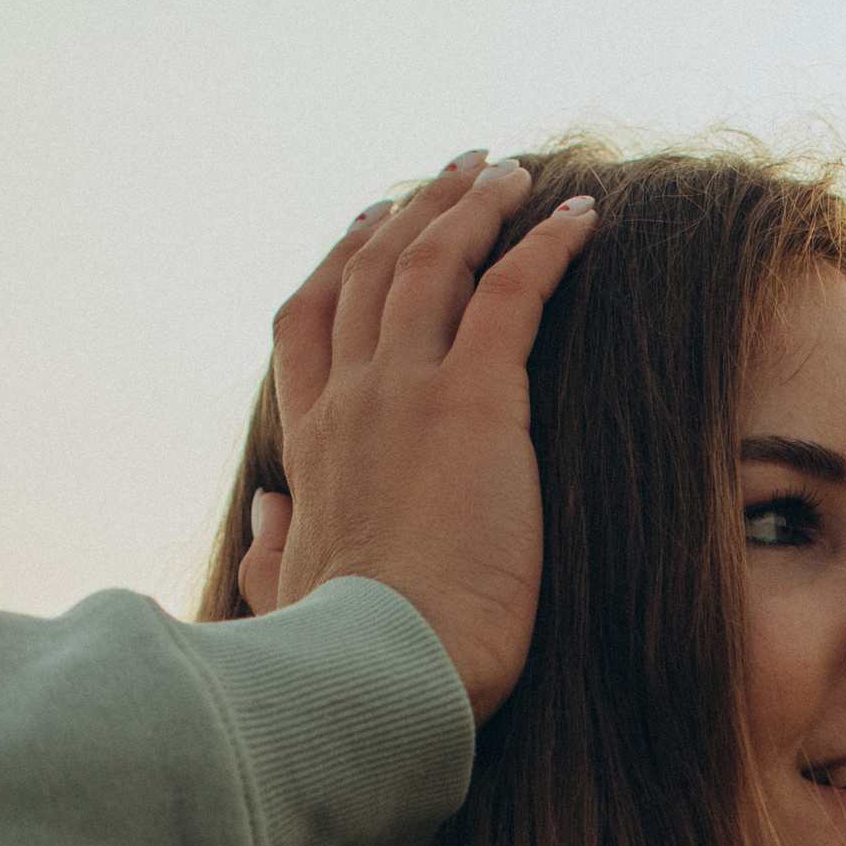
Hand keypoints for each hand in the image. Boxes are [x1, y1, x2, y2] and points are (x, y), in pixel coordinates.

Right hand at [240, 155, 595, 722]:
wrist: (385, 673)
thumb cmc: (348, 661)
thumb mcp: (290, 599)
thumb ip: (272, 550)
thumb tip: (264, 514)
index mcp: (310, 448)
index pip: (311, 326)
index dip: (338, 263)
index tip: (365, 225)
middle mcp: (351, 401)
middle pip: (370, 272)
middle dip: (413, 211)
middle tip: (454, 173)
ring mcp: (407, 392)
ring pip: (433, 262)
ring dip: (474, 206)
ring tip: (510, 172)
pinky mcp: (475, 402)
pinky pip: (511, 292)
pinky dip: (547, 246)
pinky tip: (581, 218)